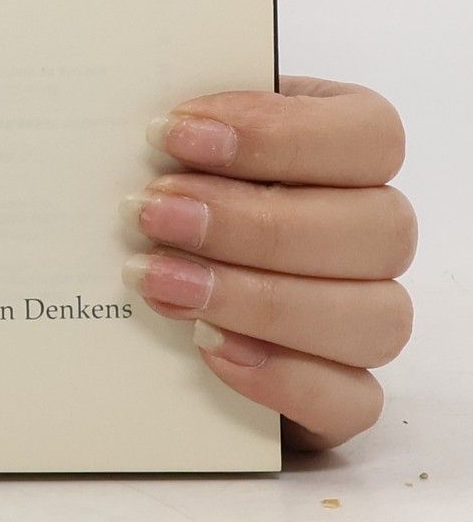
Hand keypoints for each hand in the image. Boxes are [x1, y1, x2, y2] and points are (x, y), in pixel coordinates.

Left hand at [124, 78, 413, 450]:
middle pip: (376, 230)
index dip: (281, 134)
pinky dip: (284, 378)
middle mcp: (375, 229)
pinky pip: (354, 400)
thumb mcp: (176, 133)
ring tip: (160, 281)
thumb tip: (146, 123)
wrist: (148, 251)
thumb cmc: (171, 173)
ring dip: (259, 299)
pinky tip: (207, 347)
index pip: (370, 135)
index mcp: (349, 145)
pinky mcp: (343, 386)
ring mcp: (369, 312)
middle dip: (252, 223)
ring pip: (374, 317)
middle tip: (151, 214)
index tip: (175, 134)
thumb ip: (180, 122)